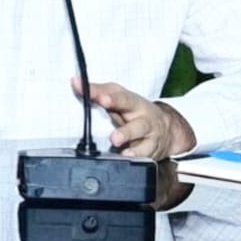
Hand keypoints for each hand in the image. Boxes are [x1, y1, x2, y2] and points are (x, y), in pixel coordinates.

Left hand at [78, 79, 195, 160]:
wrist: (165, 129)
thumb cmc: (134, 110)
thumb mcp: (119, 96)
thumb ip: (97, 90)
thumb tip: (75, 82)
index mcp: (134, 103)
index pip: (123, 99)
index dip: (112, 99)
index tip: (101, 99)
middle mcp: (144, 120)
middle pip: (137, 124)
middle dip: (126, 130)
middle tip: (114, 136)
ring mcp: (149, 137)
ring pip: (143, 143)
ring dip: (132, 147)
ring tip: (119, 146)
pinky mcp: (151, 152)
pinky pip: (145, 156)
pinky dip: (137, 158)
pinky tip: (127, 158)